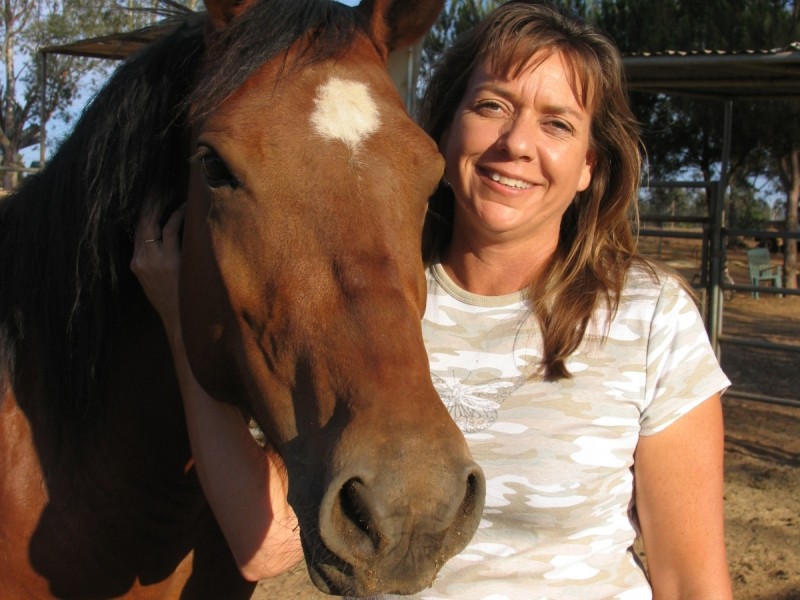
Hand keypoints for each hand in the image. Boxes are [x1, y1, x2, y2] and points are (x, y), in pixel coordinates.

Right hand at [131, 203, 185, 337]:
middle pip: (140, 222)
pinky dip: (177, 216)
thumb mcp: (154, 281)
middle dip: (147, 202)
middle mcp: (141, 259)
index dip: (142, 211)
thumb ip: (154, 260)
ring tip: (169, 192)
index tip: (148, 197)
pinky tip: (184, 207)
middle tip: (156, 186)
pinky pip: (172, 231)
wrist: (178, 320)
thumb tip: (162, 240)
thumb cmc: (171, 300)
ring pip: (153, 223)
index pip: (136, 230)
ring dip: (161, 205)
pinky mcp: (169, 262)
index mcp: (136, 263)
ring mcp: (154, 260)